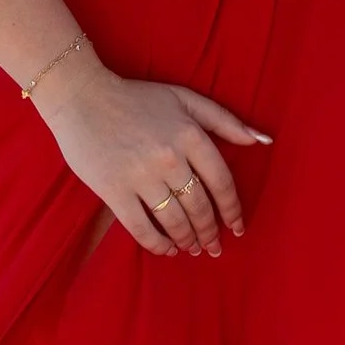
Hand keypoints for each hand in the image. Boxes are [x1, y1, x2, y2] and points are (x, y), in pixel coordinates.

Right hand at [33, 52, 267, 259]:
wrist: (82, 96)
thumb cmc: (136, 97)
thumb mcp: (184, 98)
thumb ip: (225, 120)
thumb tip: (263, 140)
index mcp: (190, 135)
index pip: (222, 182)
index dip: (233, 210)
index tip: (238, 227)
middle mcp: (170, 158)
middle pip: (200, 207)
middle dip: (211, 232)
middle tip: (214, 246)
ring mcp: (141, 176)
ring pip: (175, 221)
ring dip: (188, 240)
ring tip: (193, 248)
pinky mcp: (114, 191)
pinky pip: (142, 228)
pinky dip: (158, 244)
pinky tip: (167, 249)